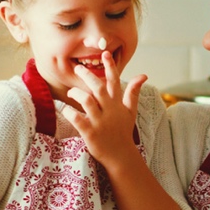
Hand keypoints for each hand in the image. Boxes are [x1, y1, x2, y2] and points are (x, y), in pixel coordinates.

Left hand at [62, 43, 146, 170]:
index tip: (105, 53)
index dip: (110, 66)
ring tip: (70, 92)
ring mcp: (100, 122)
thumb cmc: (123, 131)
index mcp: (118, 103)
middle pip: (98, 87)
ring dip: (76, 93)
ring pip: (87, 101)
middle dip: (87, 75)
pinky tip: (66, 109)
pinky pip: (78, 119)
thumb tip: (143, 75)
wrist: (121, 156)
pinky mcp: (91, 133)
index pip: (115, 81)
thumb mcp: (131, 110)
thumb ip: (133, 92)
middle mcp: (110, 110)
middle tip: (77, 68)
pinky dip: (70, 113)